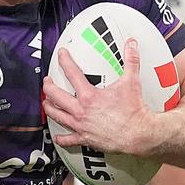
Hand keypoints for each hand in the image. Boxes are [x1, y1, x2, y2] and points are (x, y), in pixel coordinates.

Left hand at [42, 39, 147, 153]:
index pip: (71, 73)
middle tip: (47, 82)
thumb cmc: (134, 110)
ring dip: (49, 108)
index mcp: (89, 95)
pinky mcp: (85, 138)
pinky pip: (68, 139)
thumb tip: (131, 44)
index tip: (61, 54)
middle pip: (55, 96)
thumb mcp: (132, 82)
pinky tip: (58, 137)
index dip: (64, 60)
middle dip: (48, 87)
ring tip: (46, 103)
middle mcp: (81, 110)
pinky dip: (61, 138)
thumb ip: (131, 61)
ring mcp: (81, 125)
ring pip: (57, 116)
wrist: (138, 134)